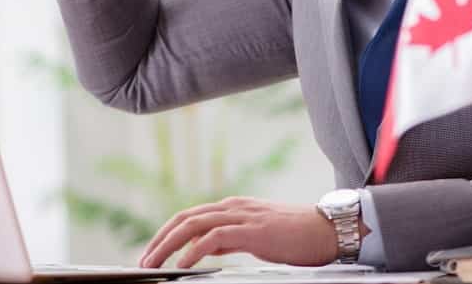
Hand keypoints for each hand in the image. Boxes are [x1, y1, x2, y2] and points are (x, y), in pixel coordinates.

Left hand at [139, 197, 338, 268]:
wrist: (327, 230)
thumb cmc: (296, 236)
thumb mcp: (256, 236)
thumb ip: (231, 238)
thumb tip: (206, 248)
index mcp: (233, 208)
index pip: (190, 216)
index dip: (167, 233)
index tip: (152, 253)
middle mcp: (234, 207)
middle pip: (185, 218)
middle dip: (160, 239)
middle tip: (144, 261)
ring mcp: (243, 216)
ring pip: (194, 224)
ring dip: (169, 244)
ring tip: (154, 263)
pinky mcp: (253, 230)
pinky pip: (215, 237)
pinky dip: (195, 250)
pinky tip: (184, 264)